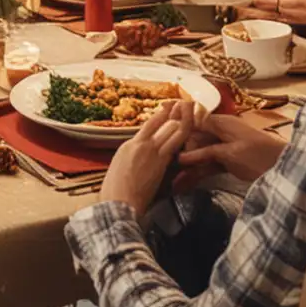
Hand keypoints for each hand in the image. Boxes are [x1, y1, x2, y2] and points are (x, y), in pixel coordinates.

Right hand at [98, 99, 199, 217]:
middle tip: (185, 103)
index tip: (169, 108)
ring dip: (183, 118)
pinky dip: (183, 133)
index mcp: (129, 145)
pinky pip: (175, 145)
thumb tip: (138, 157)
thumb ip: (131, 158)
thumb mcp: (120, 168)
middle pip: (162, 122)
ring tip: (190, 108)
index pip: (149, 125)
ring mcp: (152, 153)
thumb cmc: (115, 191)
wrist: (117, 203)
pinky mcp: (161, 164)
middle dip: (175, 112)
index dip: (162, 116)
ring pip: (172, 130)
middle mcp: (141, 144)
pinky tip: (189, 128)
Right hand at [173, 111, 286, 189]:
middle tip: (163, 165)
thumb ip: (206, 150)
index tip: (161, 138)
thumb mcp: (230, 151)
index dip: (178, 129)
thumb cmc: (259, 155)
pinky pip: (207, 167)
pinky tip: (184, 183)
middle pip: (194, 140)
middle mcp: (220, 133)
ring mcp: (223, 148)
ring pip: (199, 156)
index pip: (193, 122)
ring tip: (171, 181)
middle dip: (179, 152)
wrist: (284, 169)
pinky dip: (197, 174)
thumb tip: (183, 148)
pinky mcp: (227, 162)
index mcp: (222, 124)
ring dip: (186, 168)